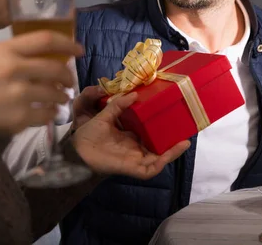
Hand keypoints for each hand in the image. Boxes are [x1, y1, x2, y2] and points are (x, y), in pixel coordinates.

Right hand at [0, 31, 82, 134]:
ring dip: (62, 96)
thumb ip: (22, 54)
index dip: (67, 44)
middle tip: (69, 82)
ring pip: (56, 93)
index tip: (79, 50)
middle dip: (68, 76)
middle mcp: (13, 69)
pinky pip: (49, 113)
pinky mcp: (20, 116)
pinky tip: (48, 112)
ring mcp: (18, 94)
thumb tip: (58, 55)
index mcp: (6, 50)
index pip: (46, 39)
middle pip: (56, 69)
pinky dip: (52, 113)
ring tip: (60, 97)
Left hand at [72, 92, 189, 179]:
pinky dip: (163, 161)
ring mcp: (135, 159)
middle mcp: (135, 149)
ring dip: (173, 152)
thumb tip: (134, 94)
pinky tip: (172, 151)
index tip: (173, 116)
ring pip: (159, 159)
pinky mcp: (132, 168)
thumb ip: (118, 105)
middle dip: (173, 141)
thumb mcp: (105, 115)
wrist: (76, 151)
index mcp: (130, 137)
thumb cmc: (88, 134)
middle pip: (159, 148)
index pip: (150, 134)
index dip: (162, 128)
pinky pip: (151, 168)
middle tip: (186, 129)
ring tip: (185, 142)